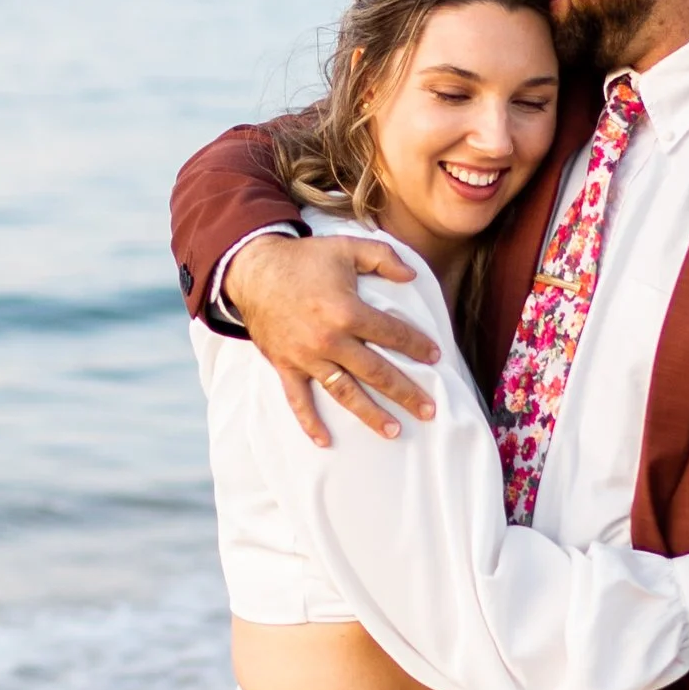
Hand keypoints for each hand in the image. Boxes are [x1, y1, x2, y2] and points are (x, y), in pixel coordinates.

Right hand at [227, 234, 439, 445]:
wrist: (252, 270)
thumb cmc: (304, 259)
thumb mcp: (346, 247)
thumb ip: (383, 258)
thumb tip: (412, 276)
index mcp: (346, 311)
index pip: (391, 334)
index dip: (417, 345)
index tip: (436, 357)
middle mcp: (328, 340)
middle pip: (376, 372)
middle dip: (406, 393)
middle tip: (430, 411)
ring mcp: (306, 357)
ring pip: (345, 393)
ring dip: (370, 414)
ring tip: (394, 430)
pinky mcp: (285, 366)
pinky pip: (298, 401)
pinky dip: (310, 422)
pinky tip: (326, 442)